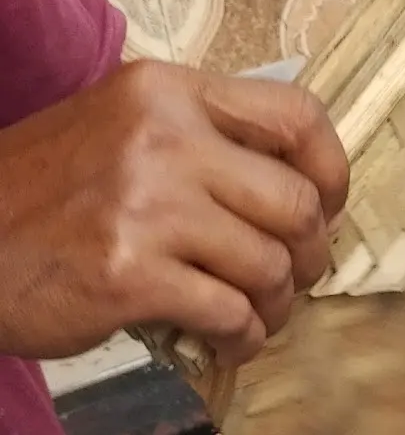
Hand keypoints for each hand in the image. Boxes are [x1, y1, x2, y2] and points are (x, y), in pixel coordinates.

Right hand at [0, 60, 348, 363]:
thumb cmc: (43, 196)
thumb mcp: (117, 132)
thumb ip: (199, 143)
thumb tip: (300, 193)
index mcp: (165, 92)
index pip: (297, 116)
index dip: (331, 171)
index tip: (325, 209)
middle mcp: (161, 138)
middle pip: (297, 204)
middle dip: (310, 255)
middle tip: (289, 279)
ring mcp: (144, 206)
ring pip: (270, 266)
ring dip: (275, 305)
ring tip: (251, 316)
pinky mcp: (129, 276)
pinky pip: (230, 315)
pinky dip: (243, 338)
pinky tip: (226, 342)